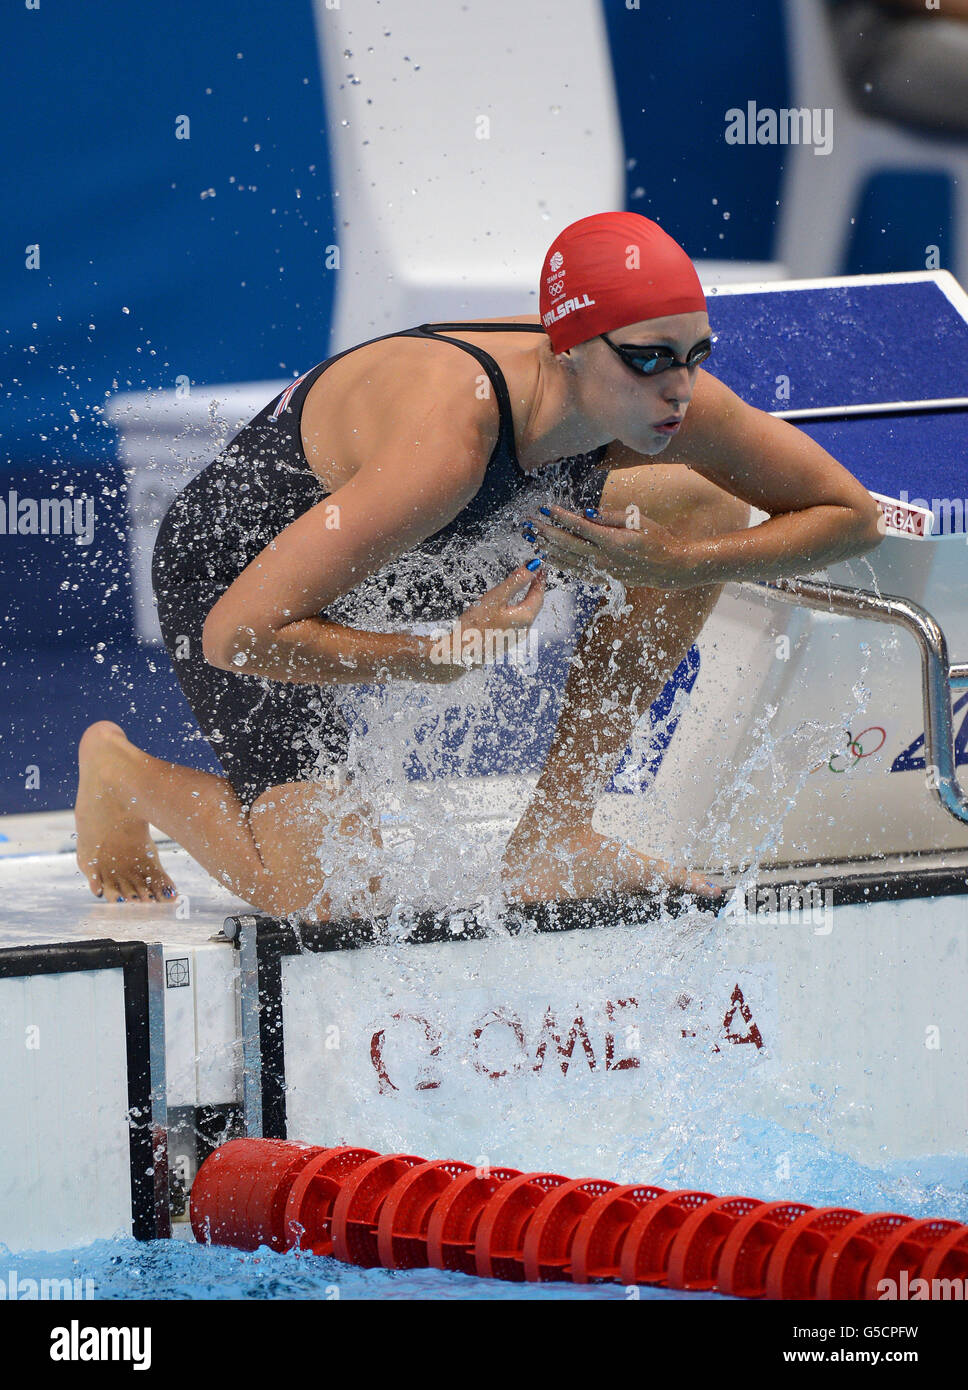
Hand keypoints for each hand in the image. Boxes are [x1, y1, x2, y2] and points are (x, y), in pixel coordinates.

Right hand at [423, 563, 545, 681]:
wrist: (460, 653)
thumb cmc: (476, 625)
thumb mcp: (496, 597)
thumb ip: (516, 581)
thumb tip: (533, 566)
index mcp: (525, 617)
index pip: (539, 594)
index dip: (539, 579)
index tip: (539, 568)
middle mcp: (524, 629)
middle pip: (534, 605)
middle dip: (535, 589)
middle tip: (533, 576)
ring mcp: (516, 637)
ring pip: (526, 614)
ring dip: (526, 600)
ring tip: (523, 587)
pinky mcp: (506, 642)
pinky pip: (517, 623)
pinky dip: (517, 610)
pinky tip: (508, 607)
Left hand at [528, 505, 693, 587]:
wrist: (669, 568)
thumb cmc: (657, 539)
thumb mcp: (638, 521)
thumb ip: (611, 516)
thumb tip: (586, 512)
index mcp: (612, 540)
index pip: (579, 526)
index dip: (560, 517)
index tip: (545, 508)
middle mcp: (603, 557)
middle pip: (567, 544)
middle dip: (546, 532)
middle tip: (529, 523)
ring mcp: (602, 570)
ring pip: (568, 560)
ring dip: (548, 549)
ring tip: (532, 539)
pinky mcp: (603, 578)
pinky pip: (576, 572)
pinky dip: (559, 564)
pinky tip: (548, 557)